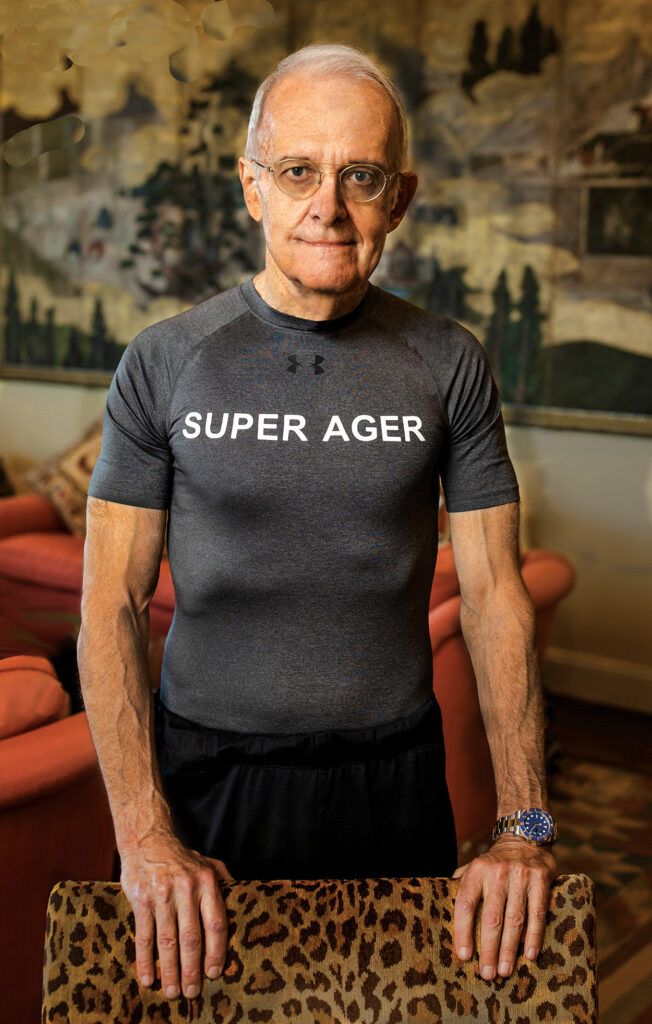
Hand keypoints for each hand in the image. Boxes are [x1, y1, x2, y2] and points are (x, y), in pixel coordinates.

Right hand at [119, 829, 234, 999]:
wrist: (147, 839)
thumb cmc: (181, 858)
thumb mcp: (207, 864)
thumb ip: (225, 882)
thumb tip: (244, 898)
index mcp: (206, 882)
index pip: (216, 922)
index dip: (216, 951)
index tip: (215, 973)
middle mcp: (186, 889)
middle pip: (191, 938)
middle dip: (192, 969)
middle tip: (192, 993)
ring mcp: (162, 895)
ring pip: (167, 940)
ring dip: (170, 970)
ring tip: (172, 992)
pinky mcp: (141, 899)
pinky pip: (144, 936)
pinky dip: (145, 961)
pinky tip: (148, 979)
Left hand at [452, 835, 556, 979]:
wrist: (524, 835)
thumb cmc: (495, 861)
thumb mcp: (474, 866)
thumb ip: (461, 885)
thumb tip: (440, 903)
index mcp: (476, 871)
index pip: (465, 904)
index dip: (463, 931)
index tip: (464, 956)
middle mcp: (497, 873)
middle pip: (491, 917)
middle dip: (489, 949)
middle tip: (487, 974)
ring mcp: (520, 876)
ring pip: (514, 919)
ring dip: (510, 949)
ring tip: (505, 971)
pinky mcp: (541, 880)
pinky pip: (538, 913)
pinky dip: (534, 936)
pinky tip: (530, 955)